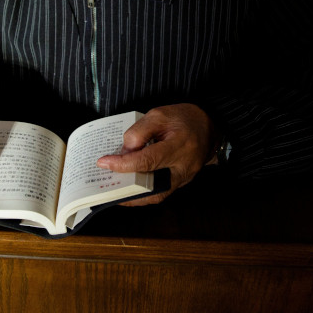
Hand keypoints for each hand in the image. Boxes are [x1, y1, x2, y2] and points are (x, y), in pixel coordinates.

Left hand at [96, 103, 214, 205]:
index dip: (123, 164)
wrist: (208, 126)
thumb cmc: (183, 118)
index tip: (103, 163)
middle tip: (104, 184)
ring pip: (155, 197)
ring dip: (132, 196)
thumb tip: (124, 152)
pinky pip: (159, 193)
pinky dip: (141, 194)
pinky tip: (127, 188)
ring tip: (112, 190)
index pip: (148, 160)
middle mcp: (183, 168)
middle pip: (151, 187)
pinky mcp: (180, 183)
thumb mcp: (159, 115)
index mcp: (180, 146)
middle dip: (125, 188)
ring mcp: (183, 179)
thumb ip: (140, 132)